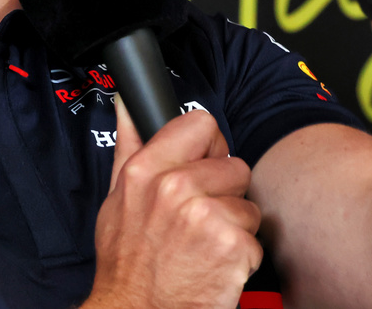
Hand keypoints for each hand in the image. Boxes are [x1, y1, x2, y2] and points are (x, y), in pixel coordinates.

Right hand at [82, 98, 261, 308]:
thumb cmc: (128, 264)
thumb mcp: (116, 200)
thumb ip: (129, 146)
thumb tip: (128, 106)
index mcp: (146, 170)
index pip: (201, 124)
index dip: (208, 147)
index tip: (203, 167)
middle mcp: (175, 187)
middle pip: (234, 166)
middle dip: (224, 194)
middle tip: (199, 221)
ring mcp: (205, 216)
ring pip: (248, 205)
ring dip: (234, 228)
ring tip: (204, 246)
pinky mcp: (231, 246)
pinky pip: (255, 240)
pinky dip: (240, 258)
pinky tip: (214, 266)